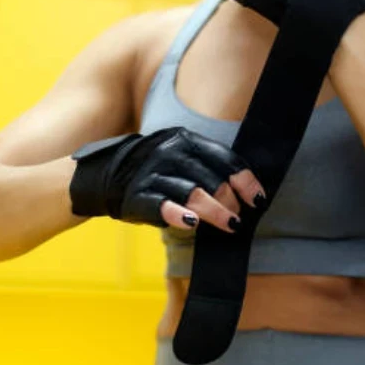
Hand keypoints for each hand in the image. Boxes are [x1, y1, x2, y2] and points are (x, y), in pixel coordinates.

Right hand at [68, 128, 265, 232]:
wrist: (106, 174)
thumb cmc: (157, 170)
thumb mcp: (180, 156)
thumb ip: (208, 167)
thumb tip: (248, 193)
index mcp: (184, 139)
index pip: (223, 158)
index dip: (245, 181)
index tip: (258, 200)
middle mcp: (168, 152)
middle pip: (211, 178)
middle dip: (230, 201)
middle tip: (238, 219)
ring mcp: (151, 173)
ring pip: (191, 192)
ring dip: (214, 211)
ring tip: (231, 225)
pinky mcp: (137, 196)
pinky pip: (160, 205)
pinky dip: (177, 214)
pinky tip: (191, 224)